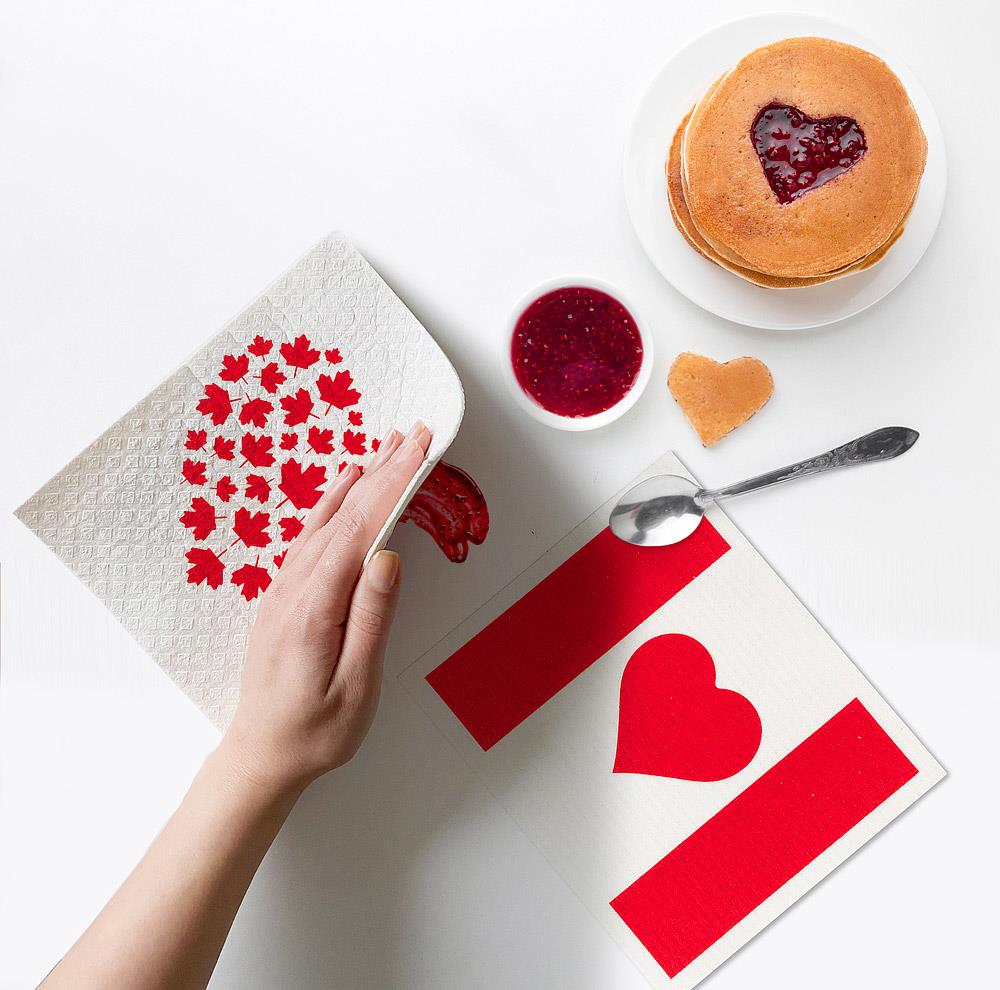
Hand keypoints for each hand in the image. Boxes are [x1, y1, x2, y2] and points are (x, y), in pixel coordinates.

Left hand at [221, 422, 431, 796]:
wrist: (262, 754)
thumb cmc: (317, 730)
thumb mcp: (356, 685)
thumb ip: (372, 617)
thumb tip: (388, 557)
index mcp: (314, 608)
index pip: (361, 530)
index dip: (392, 485)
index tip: (418, 449)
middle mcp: (294, 588)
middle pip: (345, 515)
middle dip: (383, 470)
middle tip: (415, 433)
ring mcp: (285, 587)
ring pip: (327, 519)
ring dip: (361, 479)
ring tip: (388, 445)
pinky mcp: (285, 593)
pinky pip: (312, 534)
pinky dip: (333, 502)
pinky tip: (346, 483)